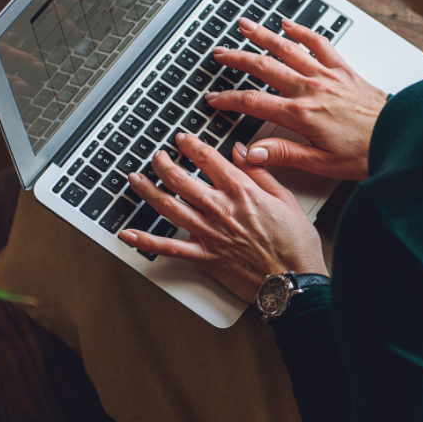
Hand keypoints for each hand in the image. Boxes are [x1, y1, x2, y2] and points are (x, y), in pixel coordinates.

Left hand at [118, 133, 326, 303]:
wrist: (293, 282)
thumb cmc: (294, 244)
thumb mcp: (285, 198)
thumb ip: (260, 172)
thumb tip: (242, 150)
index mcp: (241, 191)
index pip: (207, 158)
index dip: (190, 144)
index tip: (181, 139)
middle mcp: (220, 208)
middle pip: (180, 178)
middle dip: (163, 163)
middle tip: (157, 156)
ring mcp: (209, 233)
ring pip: (168, 206)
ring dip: (147, 190)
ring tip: (135, 179)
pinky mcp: (204, 256)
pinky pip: (169, 247)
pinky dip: (146, 240)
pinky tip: (128, 233)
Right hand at [205, 17, 386, 179]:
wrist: (400, 138)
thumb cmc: (366, 153)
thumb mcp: (321, 164)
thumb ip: (283, 155)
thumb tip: (251, 153)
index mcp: (301, 114)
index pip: (253, 102)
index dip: (229, 100)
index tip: (214, 99)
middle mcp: (311, 89)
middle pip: (264, 67)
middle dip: (238, 59)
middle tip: (219, 54)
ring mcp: (327, 75)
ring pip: (288, 49)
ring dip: (262, 36)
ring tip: (244, 26)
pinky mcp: (343, 69)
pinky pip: (319, 43)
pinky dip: (302, 31)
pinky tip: (288, 24)